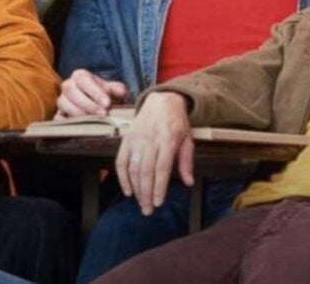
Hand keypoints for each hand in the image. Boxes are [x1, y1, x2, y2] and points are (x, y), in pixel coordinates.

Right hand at [56, 69, 127, 117]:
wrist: (94, 104)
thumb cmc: (103, 95)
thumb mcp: (112, 89)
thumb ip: (117, 89)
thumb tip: (121, 92)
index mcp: (79, 76)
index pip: (85, 81)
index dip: (95, 92)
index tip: (107, 103)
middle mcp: (68, 86)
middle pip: (72, 92)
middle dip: (88, 104)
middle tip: (103, 114)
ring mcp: (61, 101)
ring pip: (64, 104)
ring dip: (79, 114)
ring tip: (94, 122)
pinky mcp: (58, 114)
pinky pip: (58, 118)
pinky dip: (67, 123)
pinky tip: (80, 127)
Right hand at [114, 92, 193, 215]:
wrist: (161, 100)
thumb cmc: (177, 121)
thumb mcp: (188, 139)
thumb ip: (186, 161)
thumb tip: (189, 182)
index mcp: (167, 140)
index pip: (161, 168)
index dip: (159, 187)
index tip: (158, 202)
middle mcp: (150, 140)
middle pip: (145, 171)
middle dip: (146, 193)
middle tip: (148, 210)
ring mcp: (136, 139)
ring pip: (133, 168)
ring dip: (136, 189)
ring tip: (141, 203)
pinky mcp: (126, 139)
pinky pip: (121, 160)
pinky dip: (122, 177)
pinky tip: (128, 190)